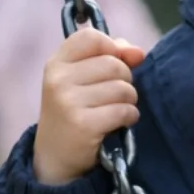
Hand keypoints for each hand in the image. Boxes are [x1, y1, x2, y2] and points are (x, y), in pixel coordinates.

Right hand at [33, 29, 146, 184]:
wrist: (55, 156)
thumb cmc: (74, 110)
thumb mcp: (81, 79)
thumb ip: (109, 56)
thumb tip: (138, 52)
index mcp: (56, 63)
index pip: (91, 37)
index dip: (112, 47)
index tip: (115, 62)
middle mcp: (59, 80)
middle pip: (113, 64)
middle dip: (125, 79)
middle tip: (115, 95)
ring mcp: (68, 102)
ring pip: (122, 88)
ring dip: (129, 100)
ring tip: (117, 109)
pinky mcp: (83, 124)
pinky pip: (124, 110)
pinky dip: (129, 116)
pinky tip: (120, 122)